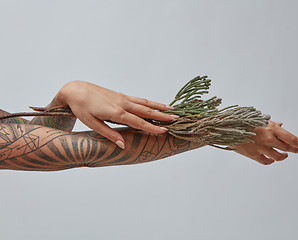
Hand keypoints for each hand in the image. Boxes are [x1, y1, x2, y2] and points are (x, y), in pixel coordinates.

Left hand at [54, 80, 177, 148]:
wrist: (76, 90)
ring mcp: (123, 98)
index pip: (138, 121)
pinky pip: (140, 100)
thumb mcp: (92, 123)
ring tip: (172, 110)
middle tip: (176, 118)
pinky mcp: (122, 96)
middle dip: (162, 115)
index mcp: (116, 112)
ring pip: (145, 103)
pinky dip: (150, 102)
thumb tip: (123, 145)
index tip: (165, 130)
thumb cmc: (81, 107)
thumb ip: (109, 134)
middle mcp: (122, 104)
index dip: (152, 127)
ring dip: (159, 107)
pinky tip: (156, 104)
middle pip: (146, 111)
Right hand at [231, 120, 297, 164]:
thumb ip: (271, 124)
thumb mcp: (258, 119)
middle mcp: (269, 139)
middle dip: (294, 150)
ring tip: (284, 155)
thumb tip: (281, 125)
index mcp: (271, 128)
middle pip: (288, 148)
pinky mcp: (253, 155)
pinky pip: (267, 161)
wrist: (227, 127)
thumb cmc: (242, 120)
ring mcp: (261, 148)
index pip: (293, 139)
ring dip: (283, 156)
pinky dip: (271, 161)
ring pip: (279, 157)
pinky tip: (272, 159)